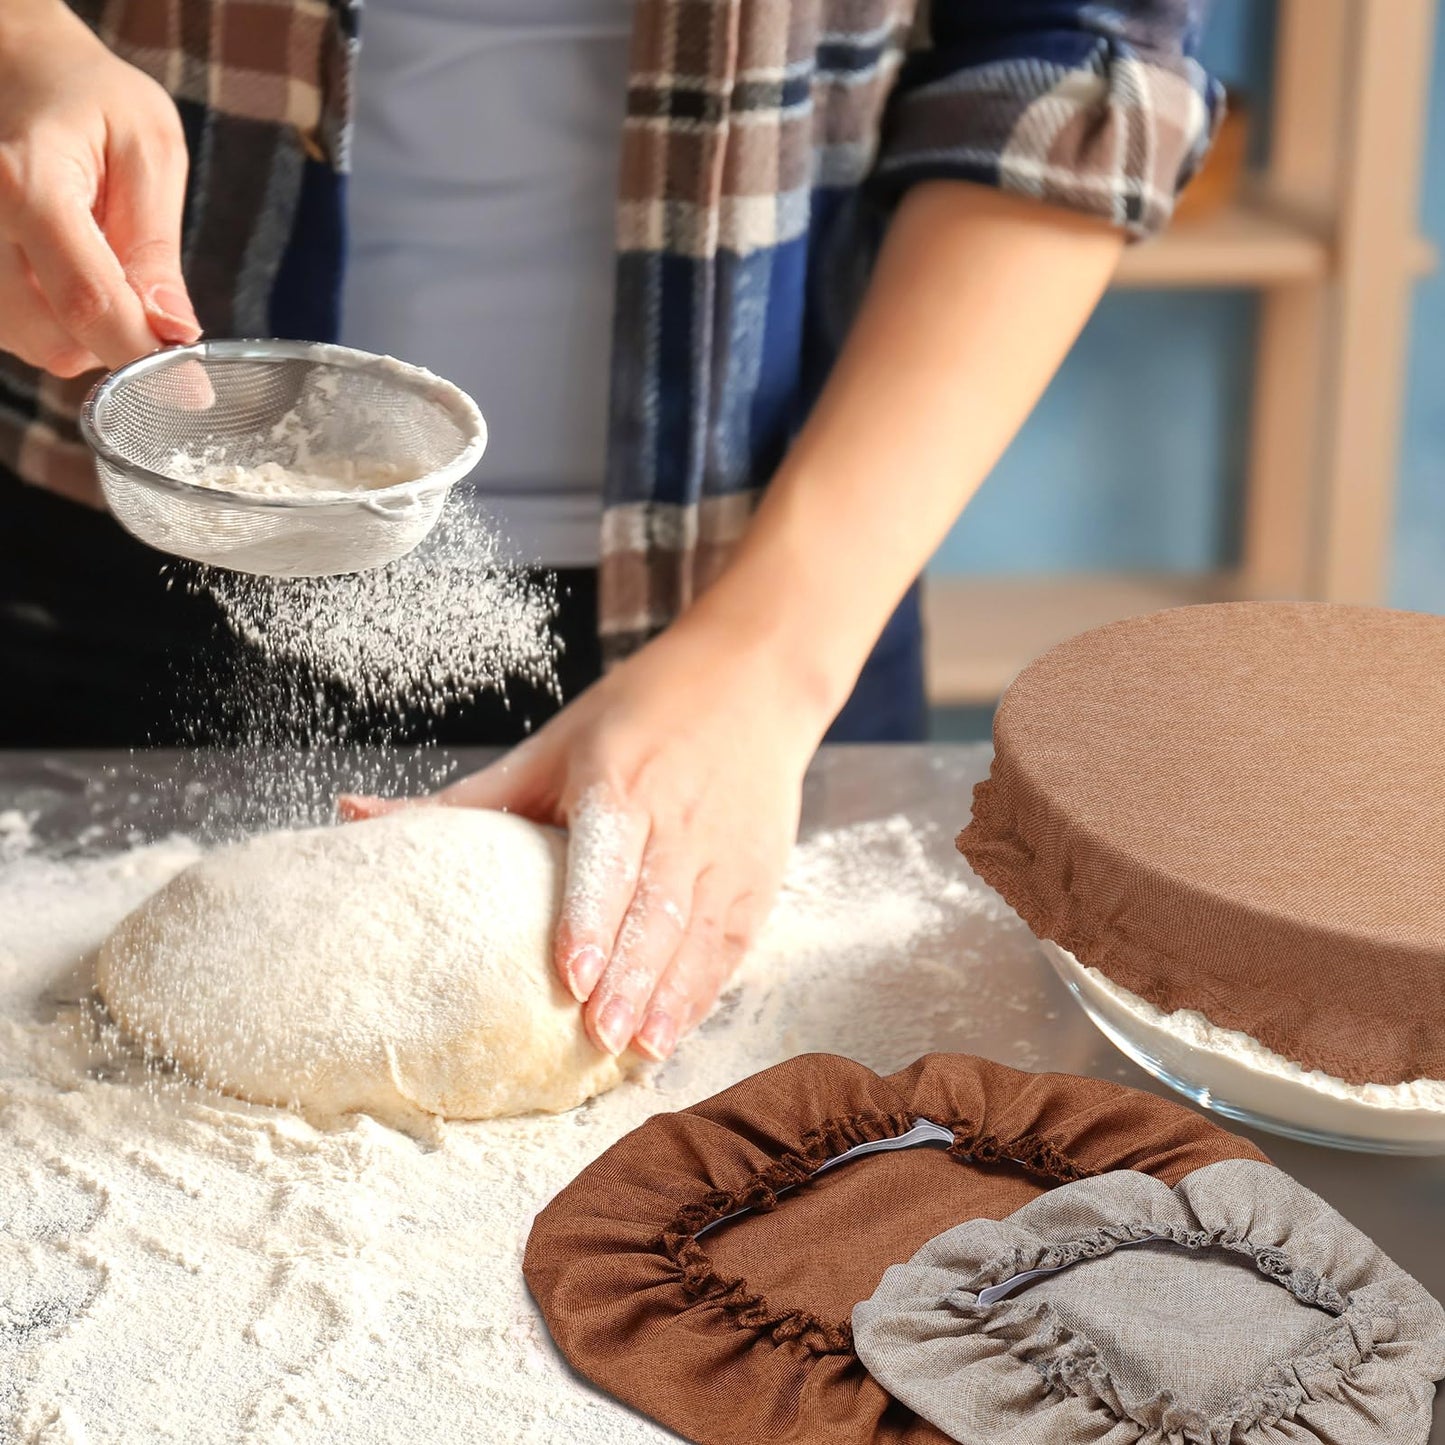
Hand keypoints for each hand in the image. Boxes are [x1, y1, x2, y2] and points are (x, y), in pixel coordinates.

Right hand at [0, 0, 199, 376]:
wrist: (11, 63)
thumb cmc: (87, 96)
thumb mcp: (148, 150)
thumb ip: (156, 248)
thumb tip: (174, 334)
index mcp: (24, 183)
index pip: (87, 302)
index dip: (143, 356)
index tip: (193, 389)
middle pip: (56, 340)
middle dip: (116, 339)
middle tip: (143, 288)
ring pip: (35, 345)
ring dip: (86, 332)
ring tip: (98, 261)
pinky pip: (19, 332)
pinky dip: (58, 321)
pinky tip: (67, 270)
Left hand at [342, 620, 831, 1060]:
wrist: (751, 678)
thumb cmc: (639, 712)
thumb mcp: (553, 744)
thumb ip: (466, 799)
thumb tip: (353, 814)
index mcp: (622, 779)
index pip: (609, 857)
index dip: (592, 919)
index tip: (568, 975)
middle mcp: (679, 816)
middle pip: (656, 907)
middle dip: (630, 976)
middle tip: (596, 1035)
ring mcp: (727, 849)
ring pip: (699, 933)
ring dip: (670, 994)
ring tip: (637, 1049)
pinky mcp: (758, 873)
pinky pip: (733, 941)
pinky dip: (706, 989)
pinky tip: (676, 1030)